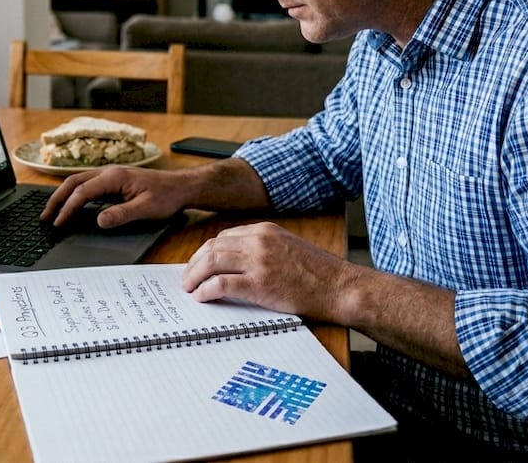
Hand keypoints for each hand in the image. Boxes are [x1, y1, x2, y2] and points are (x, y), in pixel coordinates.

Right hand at [41, 165, 193, 227]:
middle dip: (56, 199)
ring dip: (63, 195)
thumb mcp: (146, 209)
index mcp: (114, 177)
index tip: (58, 223)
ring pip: (78, 182)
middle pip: (73, 182)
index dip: (67, 208)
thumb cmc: (166, 196)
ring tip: (52, 212)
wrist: (181, 186)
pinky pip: (87, 185)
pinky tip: (71, 205)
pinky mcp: (113, 180)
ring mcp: (110, 175)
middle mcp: (109, 172)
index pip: (82, 192)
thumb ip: (121, 214)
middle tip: (44, 217)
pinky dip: (74, 194)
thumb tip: (99, 221)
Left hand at [182, 221, 356, 322]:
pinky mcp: (260, 284)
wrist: (340, 287)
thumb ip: (263, 249)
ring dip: (194, 276)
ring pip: (211, 262)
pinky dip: (206, 291)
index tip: (198, 265)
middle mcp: (259, 241)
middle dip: (194, 264)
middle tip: (186, 279)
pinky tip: (202, 297)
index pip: (223, 237)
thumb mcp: (288, 247)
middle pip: (212, 247)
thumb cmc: (319, 273)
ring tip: (189, 289)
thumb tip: (235, 262)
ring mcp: (259, 262)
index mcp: (265, 230)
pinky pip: (221, 284)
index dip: (205, 253)